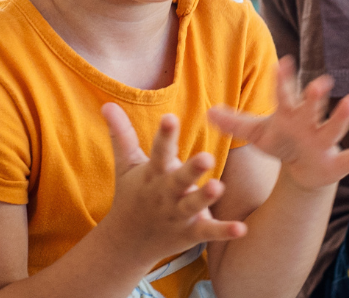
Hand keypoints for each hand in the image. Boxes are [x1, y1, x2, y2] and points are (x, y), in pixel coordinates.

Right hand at [97, 104, 245, 263]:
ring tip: (220, 187)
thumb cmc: (133, 195)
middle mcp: (165, 194)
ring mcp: (178, 214)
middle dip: (191, 169)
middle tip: (207, 157)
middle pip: (178, 180)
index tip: (170, 118)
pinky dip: (224, 231)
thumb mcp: (126, 165)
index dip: (165, 135)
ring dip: (205, 197)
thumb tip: (107, 104)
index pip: (158, 151)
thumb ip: (122, 134)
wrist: (127, 243)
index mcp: (153, 174)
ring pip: (193, 205)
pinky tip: (241, 228)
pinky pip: (208, 231)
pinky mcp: (190, 233)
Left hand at [208, 58, 348, 190]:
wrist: (304, 169)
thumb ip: (235, 122)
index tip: (283, 62)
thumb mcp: (258, 134)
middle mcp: (310, 123)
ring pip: (335, 128)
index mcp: (290, 114)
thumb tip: (207, 112)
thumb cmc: (282, 143)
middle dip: (315, 96)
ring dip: (344, 116)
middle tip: (320, 81)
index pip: (284, 94)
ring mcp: (325, 141)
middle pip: (312, 108)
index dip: (283, 80)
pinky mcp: (338, 161)